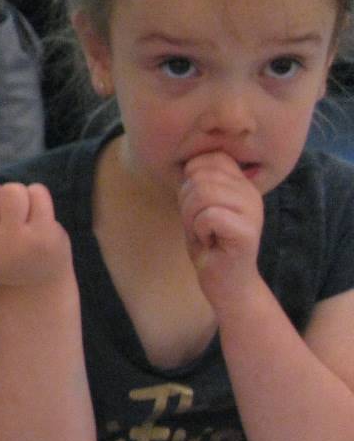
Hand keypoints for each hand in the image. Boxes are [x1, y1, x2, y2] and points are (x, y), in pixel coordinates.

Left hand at [180, 151, 263, 302]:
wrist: (226, 281)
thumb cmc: (209, 243)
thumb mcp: (199, 206)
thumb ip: (199, 182)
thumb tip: (191, 164)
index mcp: (241, 183)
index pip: (210, 159)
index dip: (191, 181)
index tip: (198, 207)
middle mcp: (251, 193)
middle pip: (201, 176)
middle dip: (187, 203)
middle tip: (200, 224)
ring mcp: (253, 211)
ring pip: (203, 194)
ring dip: (192, 217)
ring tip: (205, 233)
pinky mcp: (247, 230)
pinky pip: (208, 216)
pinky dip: (199, 231)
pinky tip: (211, 242)